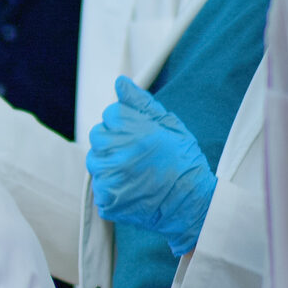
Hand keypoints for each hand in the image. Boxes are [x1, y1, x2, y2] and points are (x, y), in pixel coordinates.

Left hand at [84, 77, 214, 255]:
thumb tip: (119, 83)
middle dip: (115, 141)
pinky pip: (99, 186)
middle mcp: (116, 152)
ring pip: (95, 160)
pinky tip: (132, 188)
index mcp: (130, 130)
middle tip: (138, 154)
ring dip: (110, 163)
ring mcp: (109, 178)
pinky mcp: (106, 199)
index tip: (141, 136)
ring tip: (135, 171)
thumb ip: (140, 103)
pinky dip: (112, 187)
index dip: (127, 124)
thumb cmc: (184, 161)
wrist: (192, 204)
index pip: (110, 114)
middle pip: (99, 136)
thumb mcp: (170, 125)